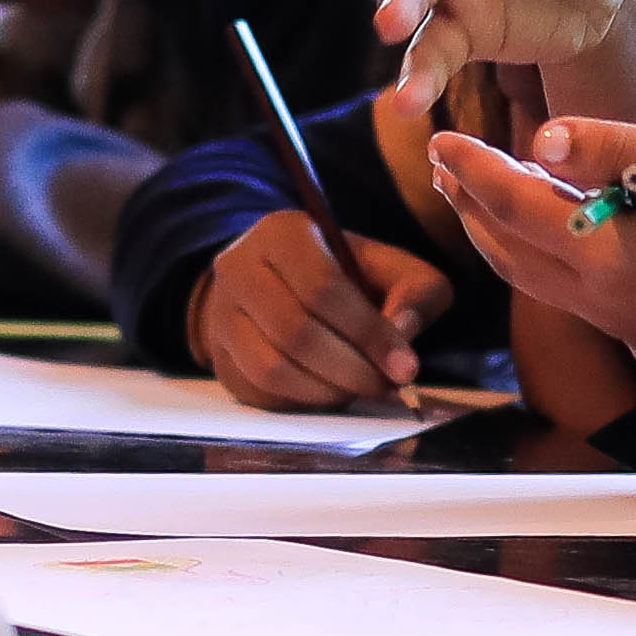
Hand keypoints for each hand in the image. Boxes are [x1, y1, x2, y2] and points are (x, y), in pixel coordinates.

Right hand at [196, 209, 453, 410]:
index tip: (404, 367)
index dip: (368, 333)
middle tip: (384, 386)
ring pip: (272, 368)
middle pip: (295, 332)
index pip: (322, 287)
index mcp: (282, 233)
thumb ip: (414, 291)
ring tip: (358, 389)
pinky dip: (302, 402)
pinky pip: (259, 393)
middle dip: (351, 370)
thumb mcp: (391, 268)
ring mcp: (222, 316)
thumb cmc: (347, 277)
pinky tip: (329, 392)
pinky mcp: (220, 359)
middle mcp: (238, 269)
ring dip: (326, 391)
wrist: (282, 286)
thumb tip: (401, 334)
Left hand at [434, 115, 635, 362]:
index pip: (515, 206)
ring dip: (500, 234)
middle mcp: (610, 303)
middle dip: (470, 204)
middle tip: (440, 160)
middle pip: (511, 253)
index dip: (471, 168)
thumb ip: (617, 148)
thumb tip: (539, 137)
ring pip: (538, 280)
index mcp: (614, 257)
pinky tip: (554, 225)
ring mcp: (633, 324)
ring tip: (478, 193)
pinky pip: (574, 293)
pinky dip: (543, 253)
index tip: (437, 134)